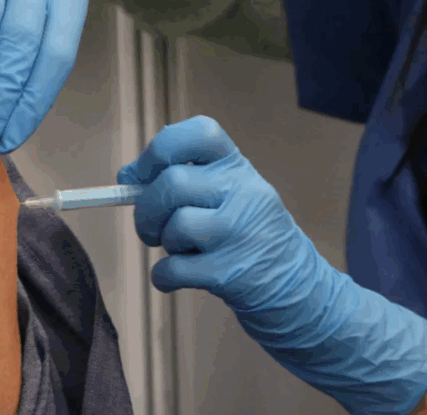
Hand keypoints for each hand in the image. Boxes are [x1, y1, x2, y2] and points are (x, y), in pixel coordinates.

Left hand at [118, 116, 426, 414]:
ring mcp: (241, 232)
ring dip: (161, 244)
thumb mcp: (229, 197)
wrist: (301, 293)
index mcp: (238, 167)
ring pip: (173, 225)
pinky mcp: (232, 272)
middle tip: (149, 228)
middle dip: (145, 209)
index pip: (199, 133)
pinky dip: (163, 277)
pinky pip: (172, 268)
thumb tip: (125, 179)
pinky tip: (177, 278)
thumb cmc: (249, 239)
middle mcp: (245, 191)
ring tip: (179, 252)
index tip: (141, 175)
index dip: (159, 149)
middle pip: (173, 182)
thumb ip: (185, 180)